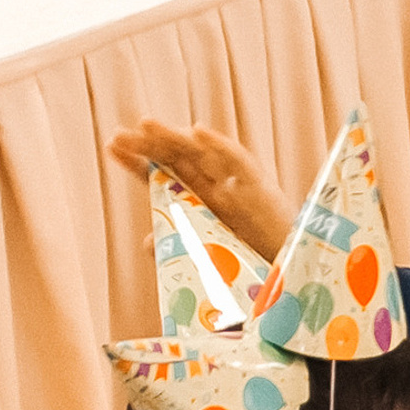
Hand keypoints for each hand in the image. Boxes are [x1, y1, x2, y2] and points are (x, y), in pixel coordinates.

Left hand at [106, 119, 294, 261]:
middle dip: (148, 143)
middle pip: (178, 157)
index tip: (112, 145)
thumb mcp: (214, 260)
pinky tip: (197, 132)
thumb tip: (146, 244)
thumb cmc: (258, 272)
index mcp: (204, 203)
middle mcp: (219, 189)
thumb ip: (182, 249)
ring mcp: (239, 187)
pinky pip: (240, 163)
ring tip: (146, 124)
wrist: (297, 285)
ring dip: (174, 137)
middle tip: (118, 136)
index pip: (166, 174)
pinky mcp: (262, 190)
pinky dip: (220, 146)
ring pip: (202, 154)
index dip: (139, 160)